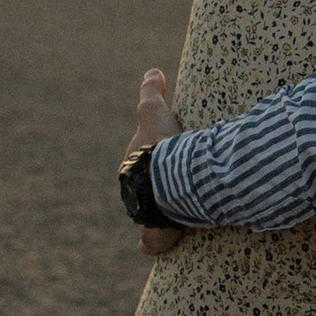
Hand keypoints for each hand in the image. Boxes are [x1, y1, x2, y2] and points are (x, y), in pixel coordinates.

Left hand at [124, 67, 182, 256]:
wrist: (165, 180)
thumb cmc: (160, 146)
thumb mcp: (154, 112)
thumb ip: (151, 91)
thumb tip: (152, 70)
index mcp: (130, 168)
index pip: (139, 167)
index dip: (153, 165)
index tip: (169, 163)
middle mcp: (133, 194)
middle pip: (144, 194)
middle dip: (156, 193)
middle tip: (180, 190)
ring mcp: (143, 217)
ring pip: (150, 217)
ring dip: (162, 217)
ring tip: (185, 214)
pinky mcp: (155, 236)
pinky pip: (153, 243)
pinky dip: (156, 244)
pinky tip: (162, 244)